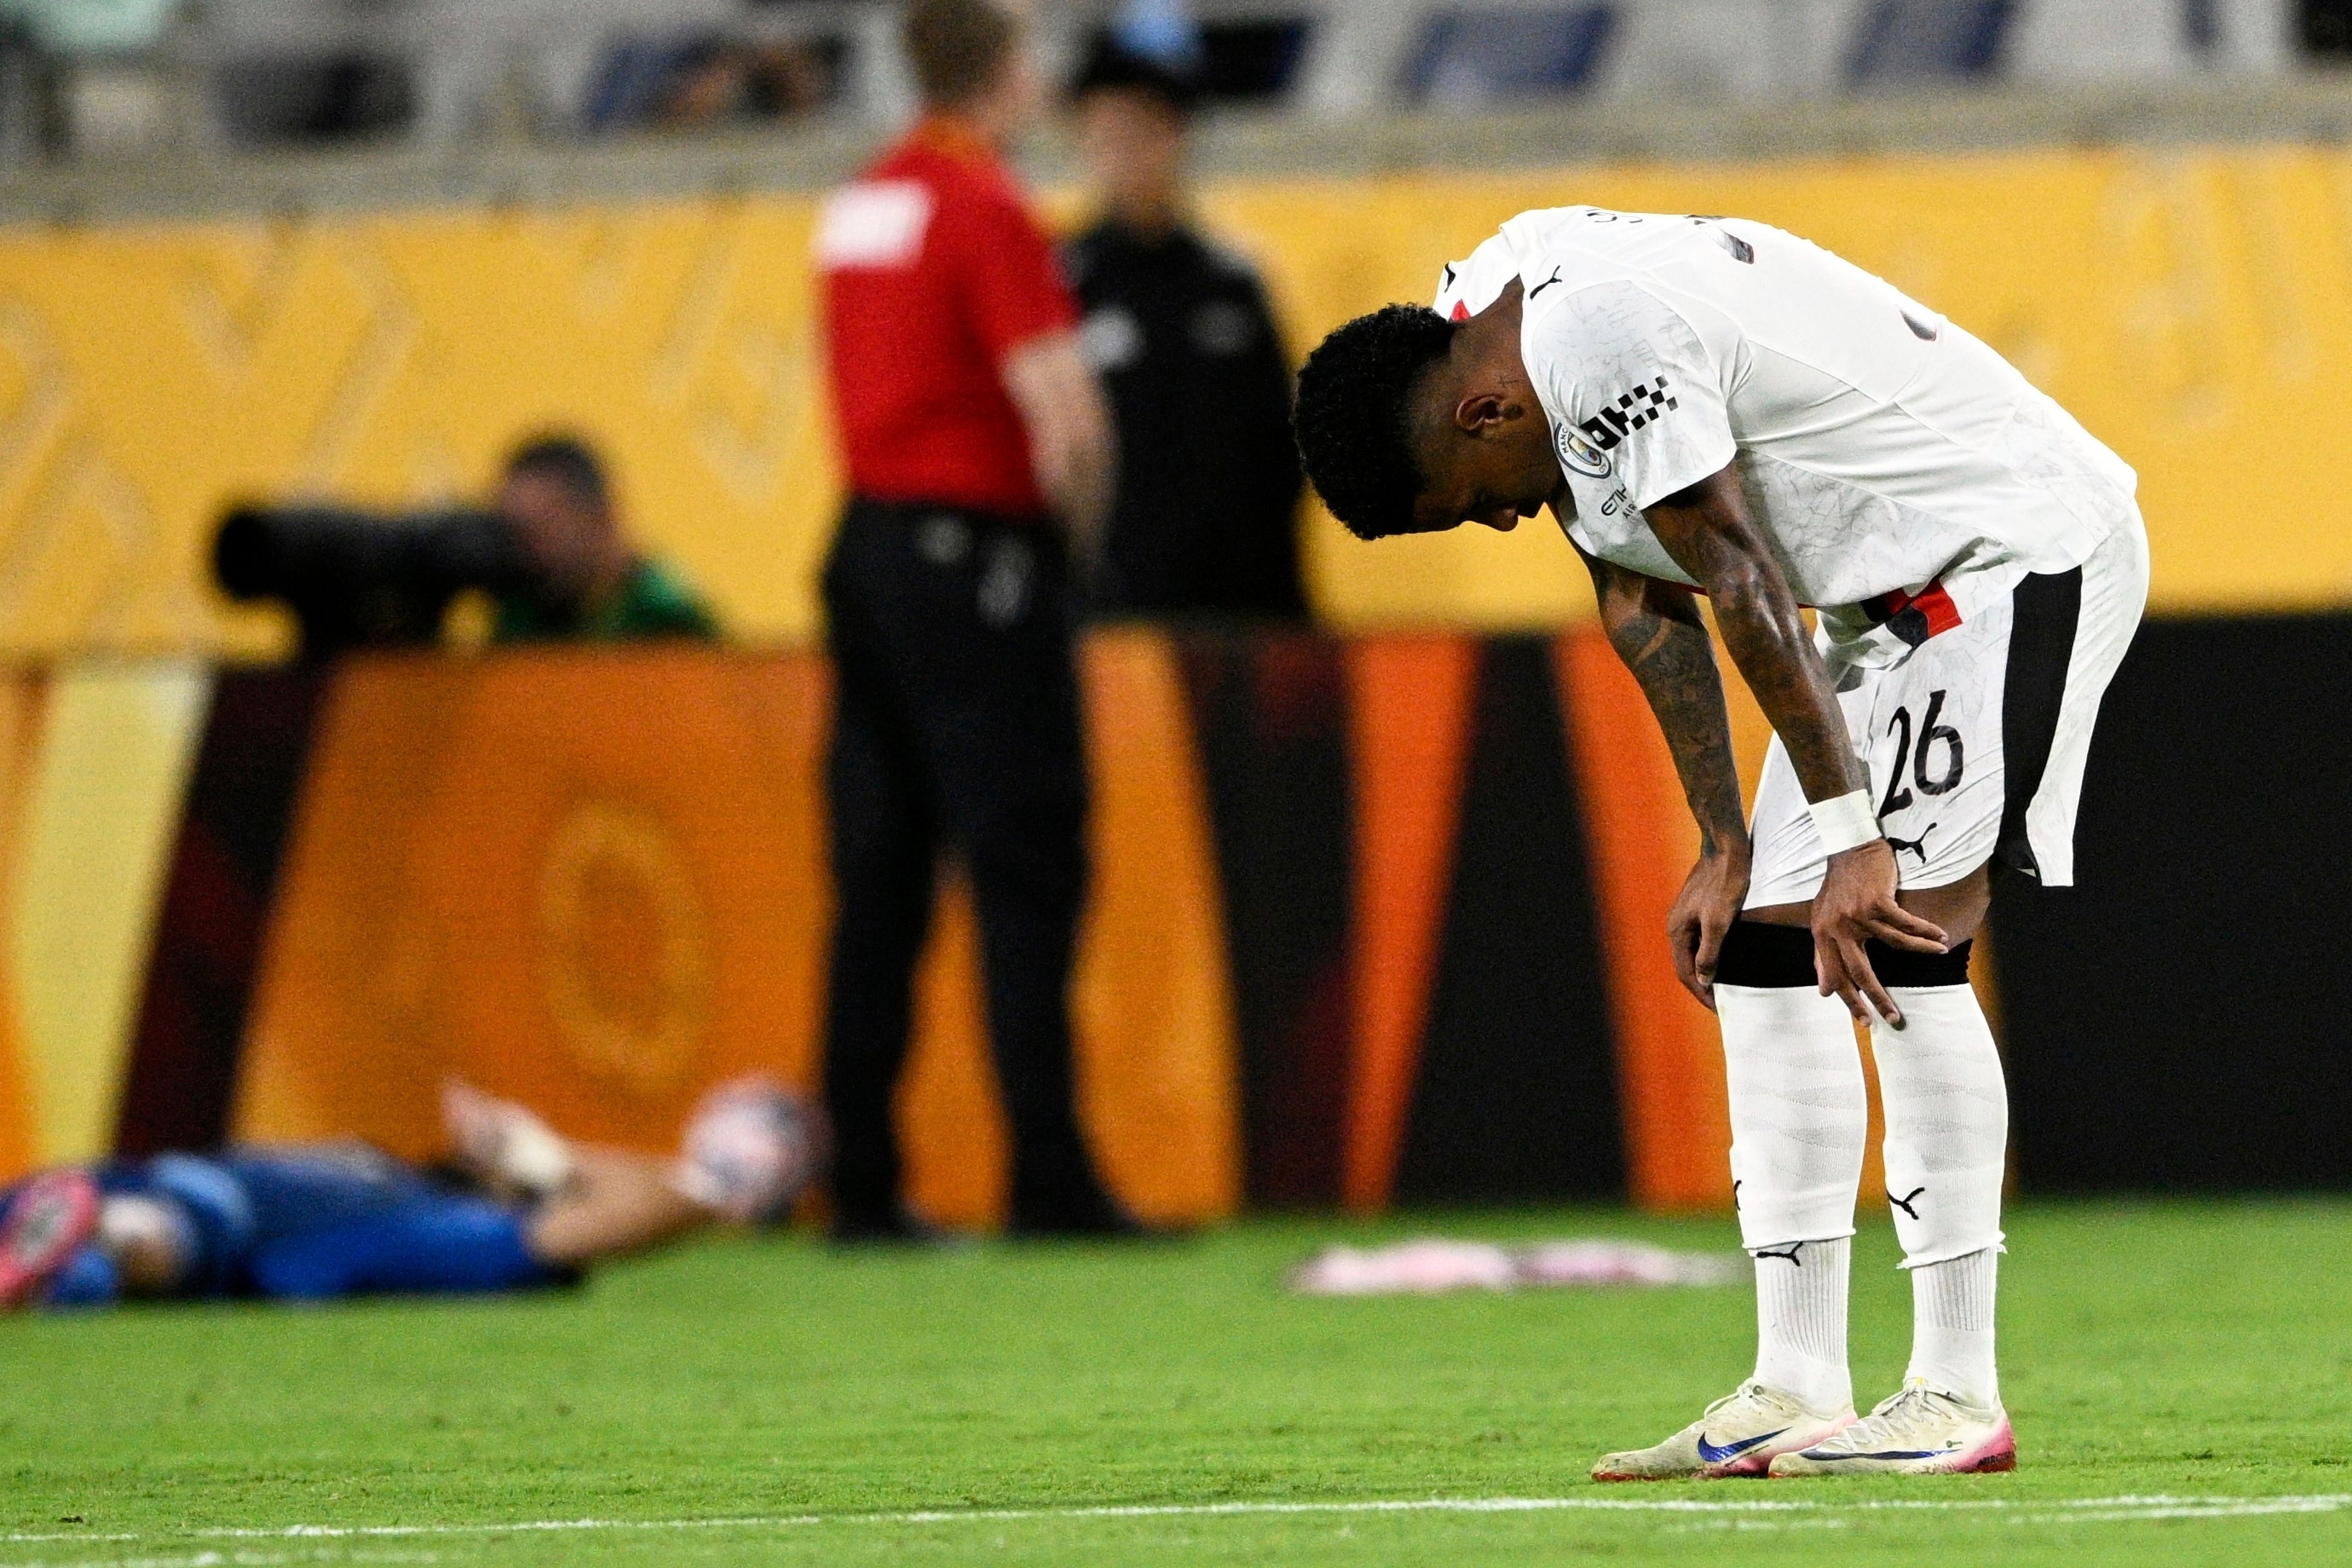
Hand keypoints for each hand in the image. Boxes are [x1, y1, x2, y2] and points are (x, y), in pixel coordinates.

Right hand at [1668, 844, 1750, 1010]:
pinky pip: (1700, 938)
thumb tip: (1703, 979)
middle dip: (1702, 984)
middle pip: (1686, 963)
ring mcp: (1685, 915)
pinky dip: (1710, 953)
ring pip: (1693, 951)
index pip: (1685, 972)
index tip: (1719, 1007)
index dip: (1701, 993)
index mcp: (1678, 930)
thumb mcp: (1720, 922)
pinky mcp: (1697, 907)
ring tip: (1726, 983)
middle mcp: (1676, 924)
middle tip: (1722, 1000)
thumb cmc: (1725, 882)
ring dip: (1706, 969)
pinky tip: (1726, 956)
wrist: (1727, 847)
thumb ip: (1710, 953)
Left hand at [1811, 839, 1948, 1027]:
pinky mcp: (1877, 901)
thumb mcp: (1823, 920)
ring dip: (1921, 951)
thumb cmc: (1838, 887)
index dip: (1849, 1000)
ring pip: (1895, 945)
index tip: (1865, 1020)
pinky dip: (1926, 932)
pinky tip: (1939, 937)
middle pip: (1860, 971)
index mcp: (1822, 934)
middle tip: (1893, 1018)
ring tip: (1939, 953)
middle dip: (1877, 997)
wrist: (1849, 848)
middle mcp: (1838, 927)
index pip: (1836, 975)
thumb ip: (1824, 955)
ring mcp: (1858, 915)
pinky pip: (1907, 924)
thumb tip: (1823, 990)